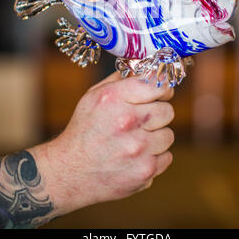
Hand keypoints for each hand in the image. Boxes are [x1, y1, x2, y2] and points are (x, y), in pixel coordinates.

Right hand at [33, 72, 174, 215]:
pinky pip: (166, 157)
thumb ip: (121, 79)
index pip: (157, 84)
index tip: (160, 92)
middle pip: (167, 110)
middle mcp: (126, 121)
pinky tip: (135, 157)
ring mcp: (137, 148)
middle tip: (142, 120)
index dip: (162, 88)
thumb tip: (146, 66)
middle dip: (158, 114)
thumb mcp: (93, 96)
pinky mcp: (144, 171)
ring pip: (168, 135)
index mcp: (113, 98)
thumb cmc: (84, 131)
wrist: (70, 172)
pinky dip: (154, 157)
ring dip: (156, 137)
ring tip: (135, 140)